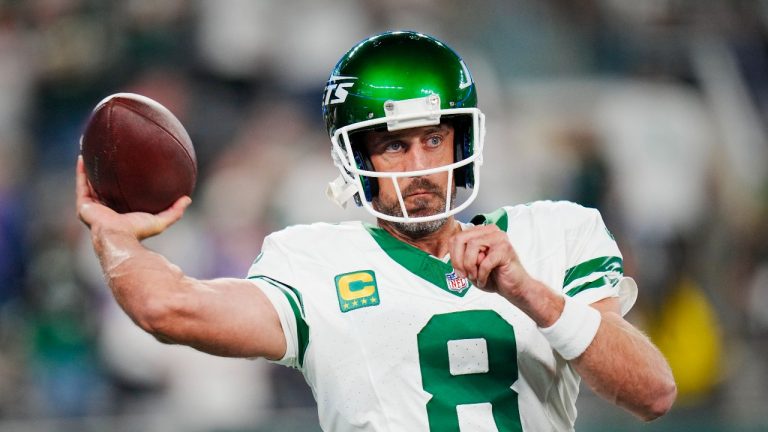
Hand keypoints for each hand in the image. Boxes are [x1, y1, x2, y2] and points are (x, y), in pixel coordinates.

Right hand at [76, 155, 190, 240]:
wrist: (120, 237)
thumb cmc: (139, 232)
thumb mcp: (161, 221)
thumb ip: (175, 211)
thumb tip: (188, 199)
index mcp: (121, 213)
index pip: (121, 194)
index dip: (123, 182)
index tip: (127, 167)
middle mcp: (105, 209)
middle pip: (104, 186)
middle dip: (104, 172)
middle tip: (109, 155)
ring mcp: (93, 207)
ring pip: (90, 183)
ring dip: (90, 168)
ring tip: (92, 150)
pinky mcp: (84, 205)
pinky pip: (82, 184)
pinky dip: (82, 170)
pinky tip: (83, 155)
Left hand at [449, 224, 530, 297]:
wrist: (514, 288)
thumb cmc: (494, 277)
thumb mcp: (471, 266)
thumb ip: (461, 257)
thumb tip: (452, 254)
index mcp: (481, 233)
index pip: (457, 237)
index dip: (453, 256)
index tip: (458, 271)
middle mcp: (490, 231)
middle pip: (461, 238)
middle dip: (458, 260)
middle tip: (463, 275)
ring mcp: (499, 238)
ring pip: (472, 246)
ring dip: (470, 267)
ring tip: (476, 277)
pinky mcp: (505, 249)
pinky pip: (484, 261)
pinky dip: (481, 275)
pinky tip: (484, 280)